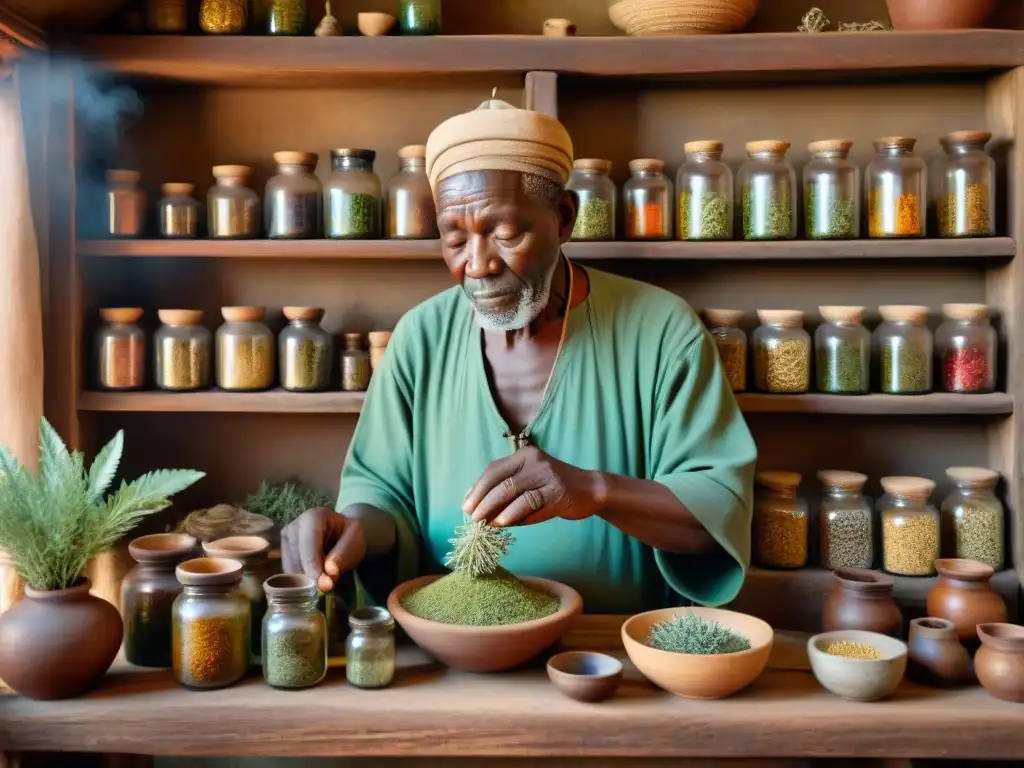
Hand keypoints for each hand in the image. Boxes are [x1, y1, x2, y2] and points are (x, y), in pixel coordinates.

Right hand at [281, 507, 365, 592]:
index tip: (324, 585)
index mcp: (313, 517)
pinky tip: (314, 582)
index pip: (308, 544)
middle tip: (327, 588)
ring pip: (289, 568)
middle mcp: (294, 526)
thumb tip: (329, 572)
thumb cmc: (348, 535)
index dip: (314, 566)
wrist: (340, 534)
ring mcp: (286, 540)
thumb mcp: (355, 540)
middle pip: (296, 557)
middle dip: (310, 577)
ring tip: (324, 582)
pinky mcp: (283, 553)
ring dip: (305, 581)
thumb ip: (344, 553)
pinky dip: (300, 582)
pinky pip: (288, 573)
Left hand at [462, 446, 602, 527]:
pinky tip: (502, 523)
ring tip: (483, 523)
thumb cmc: (553, 488)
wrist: (590, 489)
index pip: (493, 470)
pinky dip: (513, 514)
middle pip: (499, 481)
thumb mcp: (529, 482)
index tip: (465, 505)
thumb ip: (506, 491)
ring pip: (511, 491)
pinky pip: (529, 503)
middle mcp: (534, 460)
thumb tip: (477, 508)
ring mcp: (546, 475)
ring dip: (493, 509)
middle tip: (471, 517)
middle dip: (481, 500)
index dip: (476, 488)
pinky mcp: (556, 492)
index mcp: (523, 455)